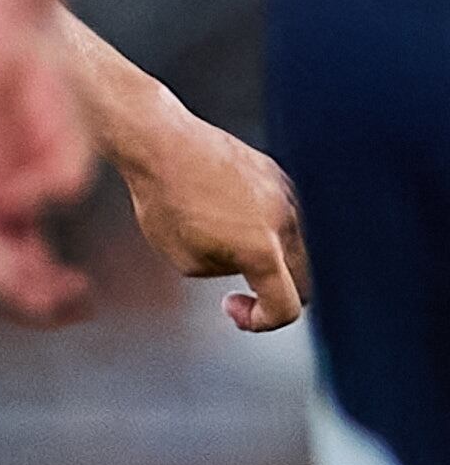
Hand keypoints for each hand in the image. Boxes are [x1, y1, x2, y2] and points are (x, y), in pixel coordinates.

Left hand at [0, 0, 101, 323]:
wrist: (11, 22)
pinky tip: (12, 219)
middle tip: (62, 305)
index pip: (20, 264)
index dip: (48, 293)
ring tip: (34, 284)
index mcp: (5, 203)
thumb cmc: (40, 80)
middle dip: (24, 292)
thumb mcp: (65, 136)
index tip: (88, 305)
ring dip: (0, 265)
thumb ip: (57, 174)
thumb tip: (48, 205)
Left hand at [105, 105, 308, 333]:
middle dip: (272, 293)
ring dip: (271, 258)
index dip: (261, 321)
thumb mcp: (185, 259)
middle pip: (302, 280)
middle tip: (237, 292)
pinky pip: (285, 215)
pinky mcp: (281, 175)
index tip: (233, 308)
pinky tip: (230, 216)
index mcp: (263, 250)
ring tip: (225, 245)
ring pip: (297, 246)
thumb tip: (245, 267)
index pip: (286, 307)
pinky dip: (267, 227)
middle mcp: (287, 223)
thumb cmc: (165, 201)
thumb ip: (226, 272)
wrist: (163, 143)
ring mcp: (290, 196)